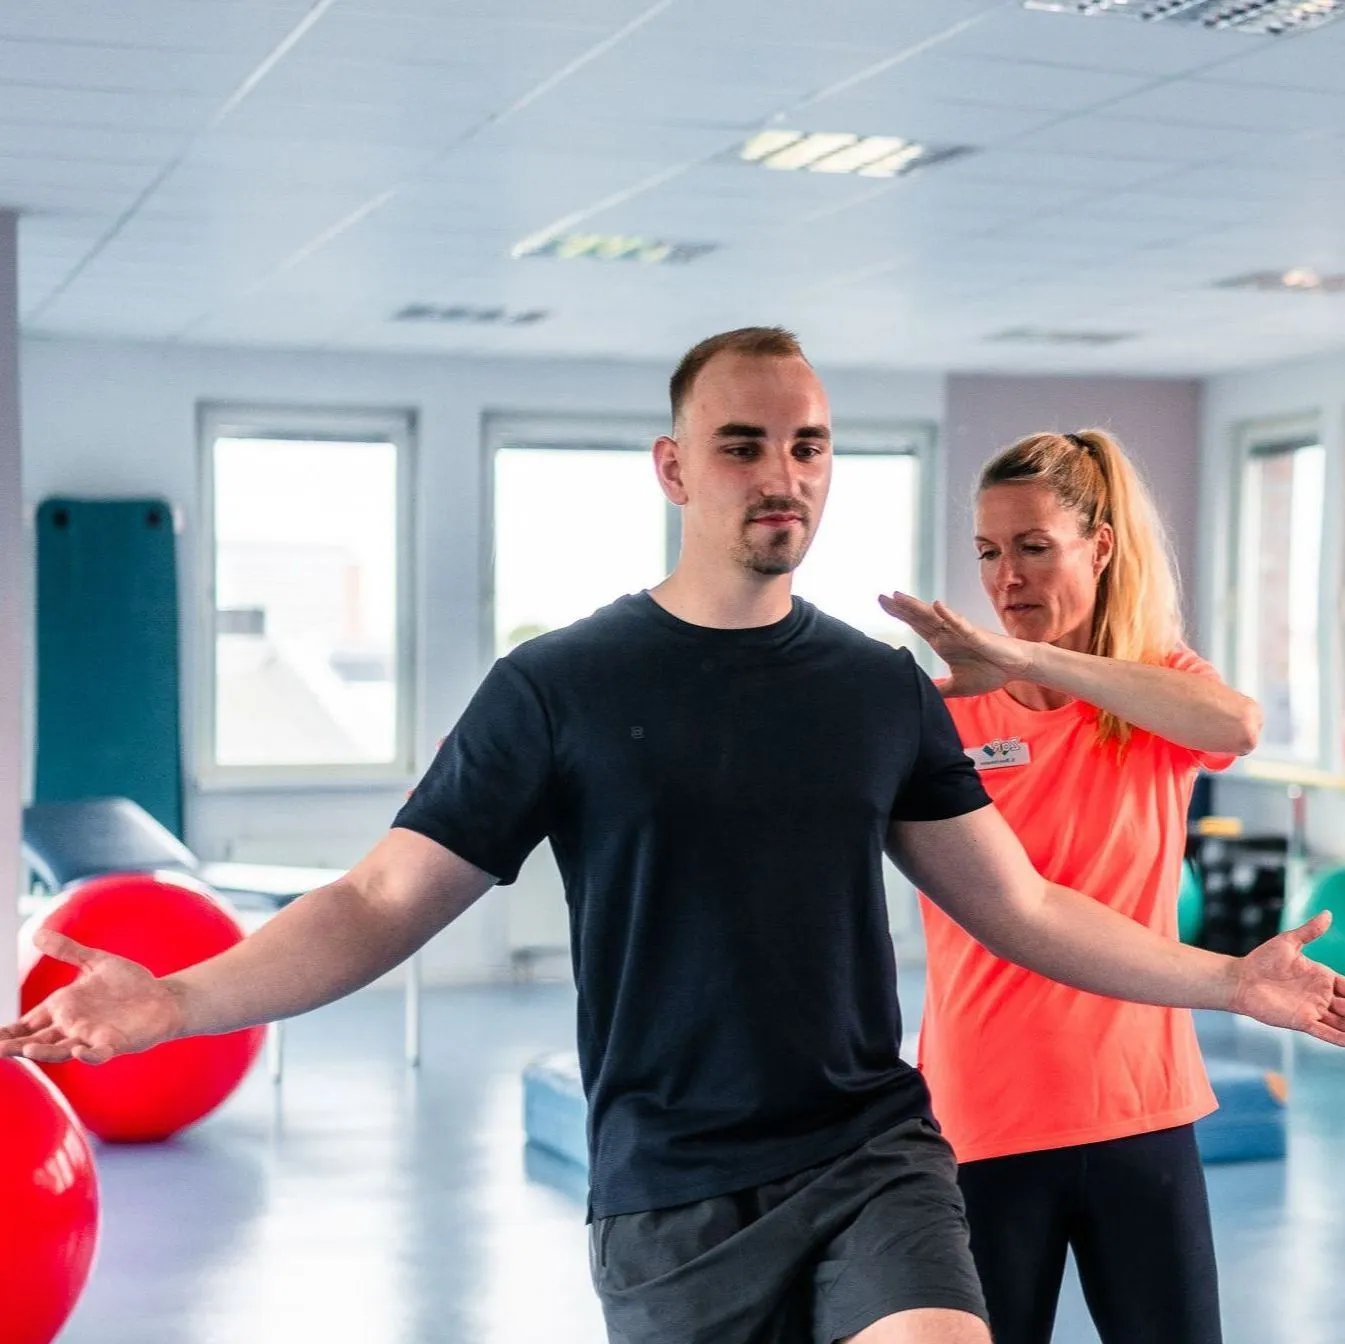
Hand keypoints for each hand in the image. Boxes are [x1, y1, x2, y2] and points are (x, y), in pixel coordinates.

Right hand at [0, 929, 187, 1064]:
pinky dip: (90, 1054)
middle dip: (16, 1046)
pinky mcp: (115, 1043)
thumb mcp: (95, 961)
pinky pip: (99, 1052)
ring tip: (28, 1048)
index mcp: (63, 1008)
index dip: (9, 1031)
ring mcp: (92, 1037)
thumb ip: (67, 951)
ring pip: (62, 1049)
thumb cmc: (129, 982)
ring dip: (45, 1050)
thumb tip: (37, 933)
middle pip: (37, 1040)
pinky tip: (81, 1051)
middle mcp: (72, 1026)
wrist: (164, 997)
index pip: (27, 1023)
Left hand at [878, 592, 1033, 696]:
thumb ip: (940, 688)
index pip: (916, 626)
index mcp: (942, 643)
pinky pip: (961, 624)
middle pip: (919, 618)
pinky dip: (949, 616)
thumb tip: (922, 696)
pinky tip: (937, 606)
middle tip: (879, 597)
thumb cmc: (990, 671)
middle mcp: (948, 634)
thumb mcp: (958, 686)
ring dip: (917, 607)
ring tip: (898, 596)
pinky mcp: (976, 635)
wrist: (1015, 668)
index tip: (882, 605)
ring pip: (935, 617)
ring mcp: (960, 632)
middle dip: (900, 608)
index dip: (900, 616)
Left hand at [1230, 914, 1344, 1044]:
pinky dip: (1341, 1038)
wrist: (1240, 978)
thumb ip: (1309, 931)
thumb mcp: (1288, 942)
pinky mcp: (1303, 1021)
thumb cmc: (1262, 959)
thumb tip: (1328, 914)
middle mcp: (1322, 995)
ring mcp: (1314, 1009)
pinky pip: (1327, 1033)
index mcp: (1323, 977)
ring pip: (1343, 1022)